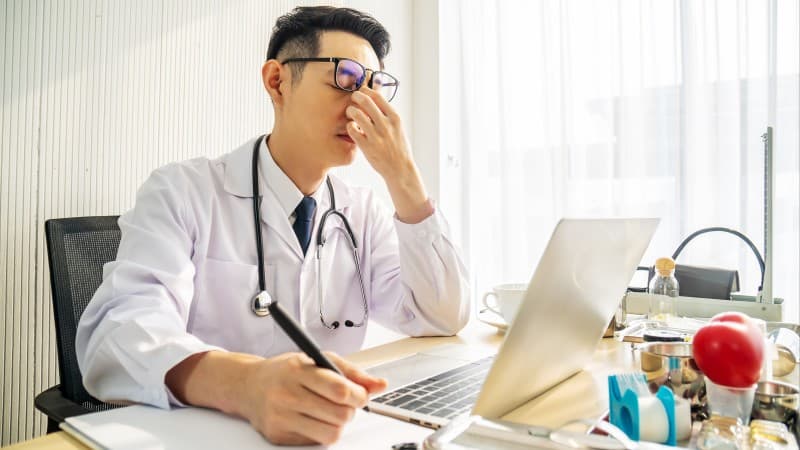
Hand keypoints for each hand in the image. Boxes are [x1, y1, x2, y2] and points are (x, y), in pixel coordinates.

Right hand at [240, 351, 386, 444]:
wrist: (249, 386)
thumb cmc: (287, 371)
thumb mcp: (319, 360)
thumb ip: (352, 372)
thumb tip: (379, 385)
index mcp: (299, 370)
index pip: (340, 390)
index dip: (359, 395)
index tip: (361, 394)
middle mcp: (287, 394)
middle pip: (340, 414)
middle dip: (350, 410)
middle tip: (345, 403)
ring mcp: (281, 417)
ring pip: (331, 433)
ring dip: (338, 424)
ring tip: (330, 411)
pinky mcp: (278, 435)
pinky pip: (315, 442)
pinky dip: (321, 431)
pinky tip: (313, 418)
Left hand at [346, 89, 433, 222]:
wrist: (400, 168)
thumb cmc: (398, 146)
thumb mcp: (398, 127)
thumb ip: (387, 113)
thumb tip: (376, 95)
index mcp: (395, 118)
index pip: (377, 96)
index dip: (366, 91)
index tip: (362, 91)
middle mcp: (386, 125)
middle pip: (365, 101)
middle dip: (356, 96)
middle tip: (353, 98)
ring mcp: (376, 136)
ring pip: (356, 114)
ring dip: (350, 110)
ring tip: (351, 113)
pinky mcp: (367, 147)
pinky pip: (352, 130)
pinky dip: (350, 126)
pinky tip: (352, 128)